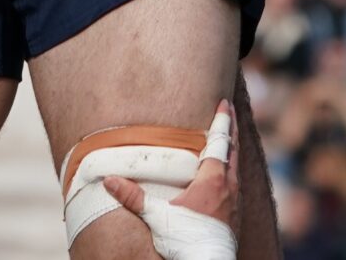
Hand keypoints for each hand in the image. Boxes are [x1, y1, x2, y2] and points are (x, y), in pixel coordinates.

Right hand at [105, 101, 237, 253]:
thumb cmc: (185, 242)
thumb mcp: (157, 217)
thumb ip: (133, 197)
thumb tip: (108, 179)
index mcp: (212, 180)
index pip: (219, 142)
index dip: (222, 120)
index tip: (225, 103)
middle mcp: (229, 186)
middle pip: (233, 150)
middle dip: (231, 129)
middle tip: (231, 112)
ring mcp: (236, 201)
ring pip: (237, 167)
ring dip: (233, 150)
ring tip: (229, 141)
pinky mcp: (236, 215)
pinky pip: (238, 183)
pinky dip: (233, 170)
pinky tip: (228, 176)